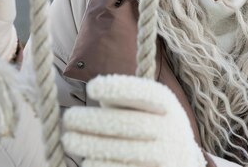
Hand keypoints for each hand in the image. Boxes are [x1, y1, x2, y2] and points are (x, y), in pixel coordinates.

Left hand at [62, 74, 206, 166]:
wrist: (178, 157)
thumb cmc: (147, 122)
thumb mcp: (141, 105)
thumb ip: (121, 97)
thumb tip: (94, 89)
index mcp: (166, 104)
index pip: (145, 93)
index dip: (119, 89)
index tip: (91, 87)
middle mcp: (171, 129)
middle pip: (130, 124)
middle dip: (95, 120)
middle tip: (68, 117)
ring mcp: (167, 155)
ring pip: (126, 151)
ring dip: (93, 145)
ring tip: (69, 140)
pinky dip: (103, 166)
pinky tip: (87, 162)